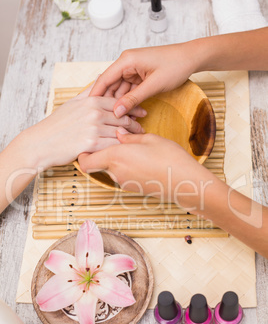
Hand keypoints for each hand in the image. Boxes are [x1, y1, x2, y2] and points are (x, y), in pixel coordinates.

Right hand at [21, 86, 145, 169]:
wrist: (41, 143)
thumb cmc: (57, 124)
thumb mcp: (73, 103)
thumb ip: (89, 91)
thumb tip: (100, 77)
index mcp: (91, 101)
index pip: (119, 103)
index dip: (132, 109)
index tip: (141, 113)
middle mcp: (94, 112)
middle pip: (123, 118)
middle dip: (135, 124)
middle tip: (143, 129)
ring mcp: (93, 128)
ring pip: (121, 132)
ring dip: (131, 138)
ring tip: (138, 141)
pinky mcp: (92, 144)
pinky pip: (114, 145)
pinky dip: (122, 148)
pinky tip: (127, 151)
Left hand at [78, 130, 216, 209]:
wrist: (186, 182)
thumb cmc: (170, 158)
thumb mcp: (149, 139)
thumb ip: (129, 136)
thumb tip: (119, 134)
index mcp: (116, 157)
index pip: (85, 162)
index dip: (83, 154)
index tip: (88, 145)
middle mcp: (116, 173)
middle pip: (98, 165)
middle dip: (102, 153)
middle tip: (113, 141)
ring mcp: (125, 183)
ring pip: (111, 170)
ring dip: (116, 160)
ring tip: (133, 149)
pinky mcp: (134, 189)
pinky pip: (122, 176)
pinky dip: (126, 167)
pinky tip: (141, 160)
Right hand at [90, 43, 198, 117]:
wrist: (192, 58)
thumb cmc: (175, 65)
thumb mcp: (153, 85)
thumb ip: (133, 99)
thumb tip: (117, 112)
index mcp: (126, 60)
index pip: (104, 79)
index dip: (95, 95)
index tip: (88, 110)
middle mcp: (126, 64)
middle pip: (110, 86)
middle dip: (109, 104)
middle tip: (106, 121)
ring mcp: (132, 71)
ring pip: (120, 91)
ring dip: (121, 105)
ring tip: (122, 122)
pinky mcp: (139, 77)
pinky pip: (129, 92)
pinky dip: (130, 103)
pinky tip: (131, 115)